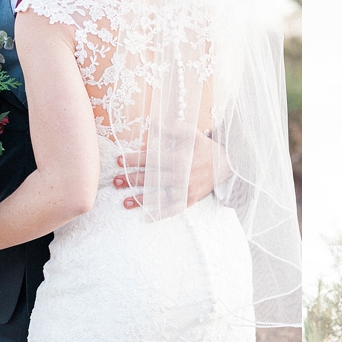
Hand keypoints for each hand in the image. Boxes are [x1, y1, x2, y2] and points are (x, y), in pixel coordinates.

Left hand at [113, 126, 230, 211]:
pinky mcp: (189, 200)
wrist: (226, 165)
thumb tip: (154, 123)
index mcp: (179, 159)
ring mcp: (185, 190)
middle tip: (115, 182)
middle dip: (131, 180)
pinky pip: (172, 210)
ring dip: (141, 199)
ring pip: (159, 196)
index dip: (134, 160)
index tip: (119, 161)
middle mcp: (180, 176)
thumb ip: (173, 129)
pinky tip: (146, 218)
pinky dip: (160, 215)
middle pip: (151, 179)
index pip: (151, 159)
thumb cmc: (205, 148)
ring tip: (124, 202)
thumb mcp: (191, 134)